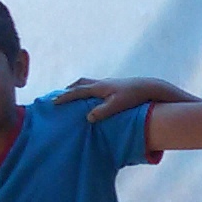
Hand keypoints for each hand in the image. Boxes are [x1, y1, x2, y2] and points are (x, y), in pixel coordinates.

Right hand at [54, 77, 184, 121]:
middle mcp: (102, 83)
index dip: (64, 97)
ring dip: (78, 88)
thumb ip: (102, 112)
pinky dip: (88, 90)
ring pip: (88, 83)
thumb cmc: (133, 97)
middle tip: (58, 96)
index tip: (52, 102)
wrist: (149, 87)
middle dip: (68, 90)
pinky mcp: (115, 86)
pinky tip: (92, 97)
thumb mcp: (117, 106)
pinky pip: (96, 86)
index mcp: (99, 87)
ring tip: (72, 95)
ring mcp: (108, 83)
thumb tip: (88, 118)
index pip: (77, 92)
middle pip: (80, 84)